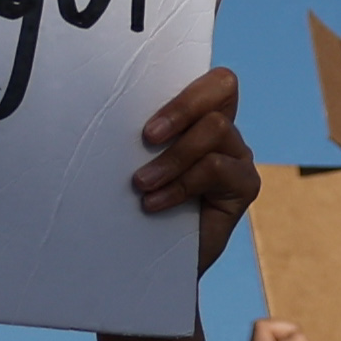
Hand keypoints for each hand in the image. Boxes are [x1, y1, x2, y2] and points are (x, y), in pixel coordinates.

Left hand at [133, 64, 258, 268]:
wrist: (147, 262)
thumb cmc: (130, 207)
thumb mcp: (126, 164)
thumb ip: (130, 137)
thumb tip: (96, 107)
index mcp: (195, 116)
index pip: (210, 78)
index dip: (186, 85)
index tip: (146, 114)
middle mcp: (222, 130)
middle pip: (221, 87)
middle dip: (181, 107)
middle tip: (147, 137)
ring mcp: (237, 156)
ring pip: (214, 130)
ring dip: (172, 157)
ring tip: (140, 184)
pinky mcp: (244, 185)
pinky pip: (216, 168)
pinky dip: (180, 184)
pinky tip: (153, 203)